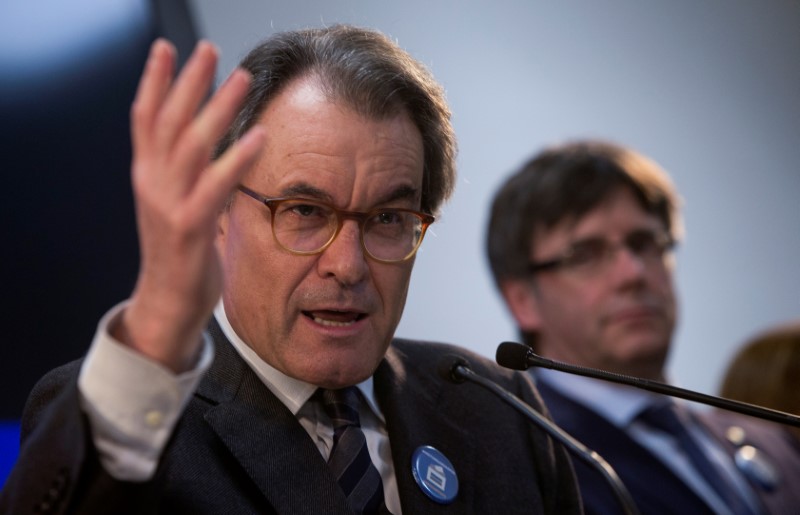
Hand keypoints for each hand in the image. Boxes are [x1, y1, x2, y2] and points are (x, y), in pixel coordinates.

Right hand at [113, 39, 263, 371]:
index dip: (155, 81)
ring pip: (190, 144)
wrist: (168, 303)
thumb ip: (185, 173)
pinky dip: (236, 158)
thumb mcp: (175, 203)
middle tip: (210, 48)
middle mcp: (152, 183)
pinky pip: (215, 186)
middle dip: (189, 81)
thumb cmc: (180, 252)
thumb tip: (208, 143)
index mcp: (148, 175)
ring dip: (217, 108)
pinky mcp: (191, 228)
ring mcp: (168, 204)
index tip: (168, 48)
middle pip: (167, 120)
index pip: (146, 117)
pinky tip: (259, 136)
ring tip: (241, 79)